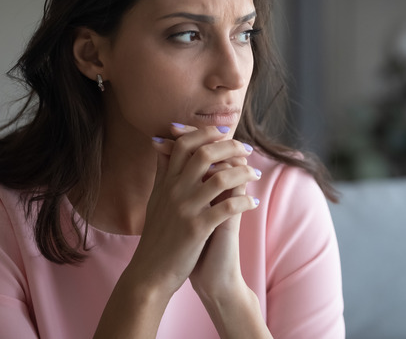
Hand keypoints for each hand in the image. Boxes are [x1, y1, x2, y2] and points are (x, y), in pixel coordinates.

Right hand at [126, 124, 259, 299]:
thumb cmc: (157, 236)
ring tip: (254, 174)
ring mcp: (186, 209)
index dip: (205, 134)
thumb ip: (162, 171)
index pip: (184, 144)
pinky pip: (228, 208)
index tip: (224, 134)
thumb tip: (160, 143)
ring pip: (221, 178)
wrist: (150, 272)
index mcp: (166, 182)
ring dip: (243, 173)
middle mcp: (174, 191)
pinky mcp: (197, 229)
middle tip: (247, 149)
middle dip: (230, 147)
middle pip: (204, 154)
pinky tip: (253, 202)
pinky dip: (245, 201)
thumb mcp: (155, 199)